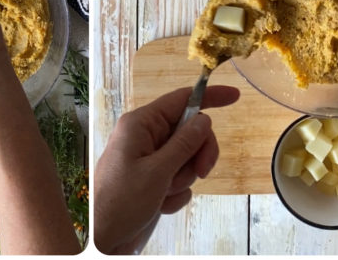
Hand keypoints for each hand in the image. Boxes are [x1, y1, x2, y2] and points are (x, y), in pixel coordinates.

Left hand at [94, 85, 239, 253]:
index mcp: (141, 125)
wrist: (102, 240)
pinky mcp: (153, 180)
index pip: (182, 100)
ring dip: (183, 178)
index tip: (235, 96)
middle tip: (202, 172)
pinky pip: (179, 178)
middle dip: (198, 153)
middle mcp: (145, 137)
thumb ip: (184, 143)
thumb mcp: (157, 171)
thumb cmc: (120, 202)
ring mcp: (150, 159)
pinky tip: (160, 205)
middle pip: (190, 132)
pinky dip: (175, 193)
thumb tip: (204, 119)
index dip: (210, 96)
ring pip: (187, 157)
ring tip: (164, 193)